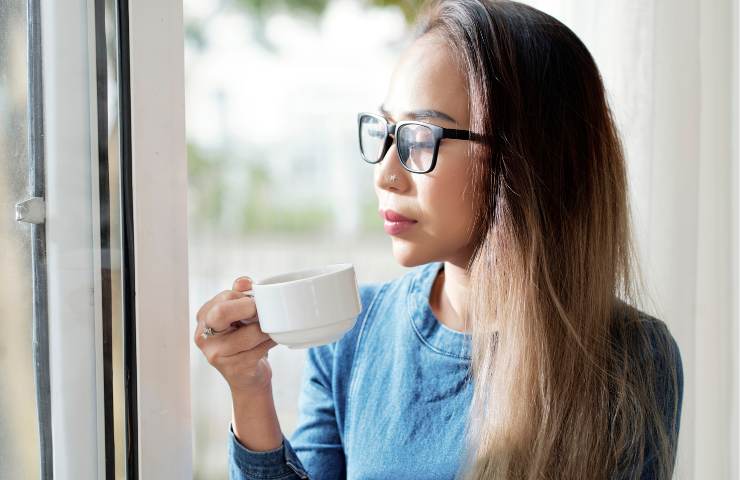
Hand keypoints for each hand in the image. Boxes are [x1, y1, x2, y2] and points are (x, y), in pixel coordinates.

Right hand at [194, 276, 277, 393]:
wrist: (247, 378)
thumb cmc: (243, 340)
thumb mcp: (238, 315)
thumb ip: (239, 294)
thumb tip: (244, 282)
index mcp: (204, 317)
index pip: (224, 298)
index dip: (245, 298)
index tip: (256, 302)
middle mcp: (204, 336)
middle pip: (222, 312)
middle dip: (250, 309)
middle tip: (262, 313)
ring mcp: (216, 354)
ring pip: (250, 333)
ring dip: (267, 329)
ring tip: (271, 328)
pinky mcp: (234, 368)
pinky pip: (260, 348)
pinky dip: (271, 341)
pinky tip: (273, 340)